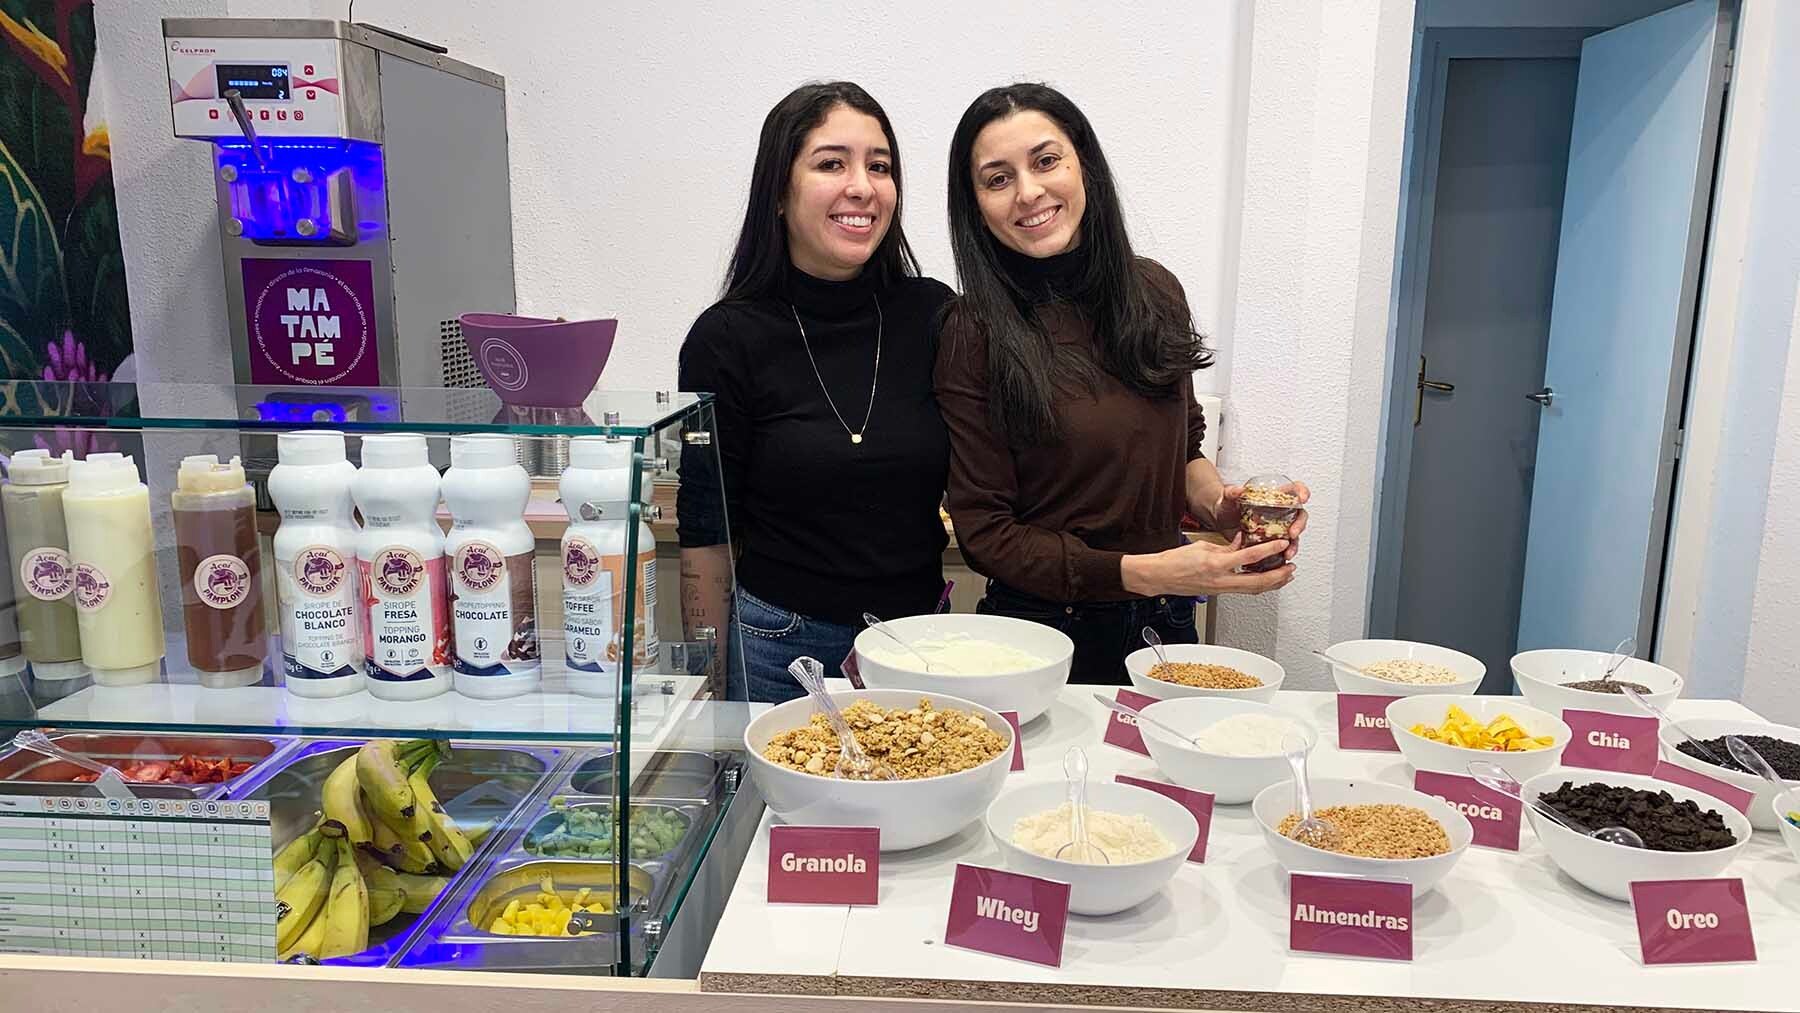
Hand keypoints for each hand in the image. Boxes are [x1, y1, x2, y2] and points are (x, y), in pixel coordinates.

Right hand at [1121, 535, 1296, 596]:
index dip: (1268, 550)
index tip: (1281, 544)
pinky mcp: (1219, 592)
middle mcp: (1221, 580)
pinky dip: (1258, 586)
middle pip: (1258, 582)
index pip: (1249, 557)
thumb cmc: (1174, 561)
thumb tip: (1241, 542)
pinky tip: (1265, 581)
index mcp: (1216, 563)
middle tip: (1291, 568)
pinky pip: (1244, 590)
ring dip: (1272, 583)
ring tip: (1285, 576)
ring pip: (1253, 590)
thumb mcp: (1203, 546)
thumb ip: (1225, 546)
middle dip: (1278, 576)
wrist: (1160, 576)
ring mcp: (1220, 589)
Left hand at [1217, 480, 1310, 560]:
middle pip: (1299, 514)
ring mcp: (1277, 527)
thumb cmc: (1227, 506)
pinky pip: (1284, 548)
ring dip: (1294, 544)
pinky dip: (1285, 553)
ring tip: (1288, 552)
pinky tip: (1282, 559)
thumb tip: (1239, 490)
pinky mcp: (1272, 541)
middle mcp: (1279, 511)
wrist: (1220, 522)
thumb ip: (1231, 492)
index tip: (1303, 498)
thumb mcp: (1227, 498)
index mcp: (1273, 497)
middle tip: (1293, 532)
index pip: (1293, 490)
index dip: (1301, 492)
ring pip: (1294, 534)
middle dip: (1300, 524)